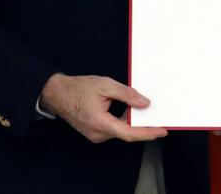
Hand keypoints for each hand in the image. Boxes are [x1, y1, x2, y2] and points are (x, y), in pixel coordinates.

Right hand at [39, 73, 168, 143]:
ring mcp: (95, 135)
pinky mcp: (95, 132)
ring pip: (121, 131)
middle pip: (127, 133)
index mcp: (100, 122)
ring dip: (134, 123)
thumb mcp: (106, 85)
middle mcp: (97, 133)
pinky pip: (114, 129)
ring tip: (148, 113)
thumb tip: (145, 103)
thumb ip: (127, 94)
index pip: (128, 133)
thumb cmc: (79, 88)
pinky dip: (125, 122)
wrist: (58, 94)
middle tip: (159, 118)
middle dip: (144, 127)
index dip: (147, 133)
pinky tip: (132, 113)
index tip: (162, 131)